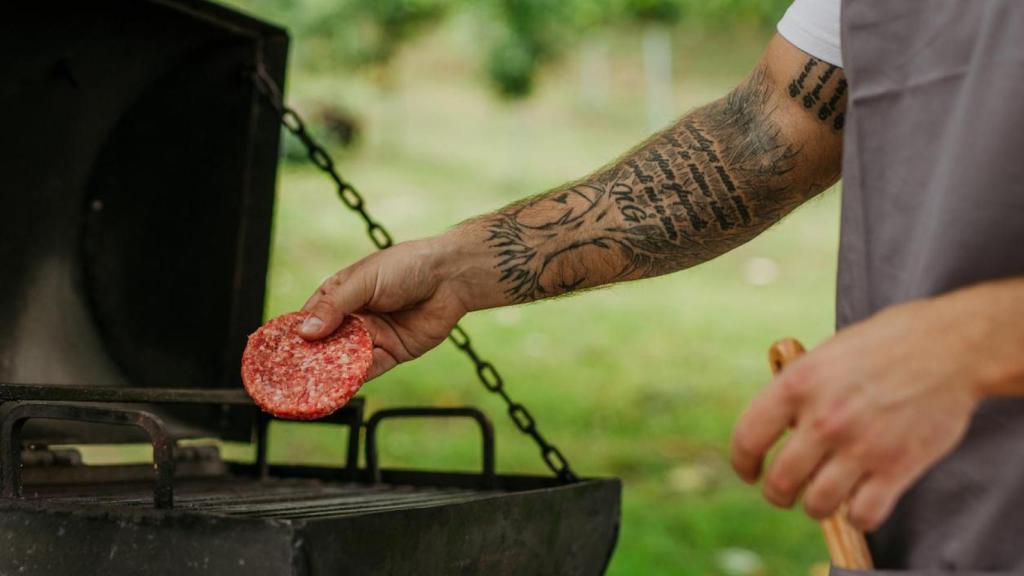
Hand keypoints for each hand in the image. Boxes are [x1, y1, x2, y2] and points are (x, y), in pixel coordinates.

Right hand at [299, 237, 467, 379]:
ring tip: (312, 385)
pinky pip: (370, 369)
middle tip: (291, 376)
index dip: (295, 333)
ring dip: (331, 371)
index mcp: (341, 294)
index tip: (277, 351)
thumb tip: (305, 332)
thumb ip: (335, 307)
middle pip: (326, 343)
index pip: (311, 317)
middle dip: (311, 359)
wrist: (450, 277)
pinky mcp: (393, 352)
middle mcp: (354, 317)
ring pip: (346, 359)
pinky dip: (356, 378)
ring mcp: (373, 336)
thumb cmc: (406, 267)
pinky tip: (341, 385)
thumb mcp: (364, 282)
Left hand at [730, 293, 993, 530]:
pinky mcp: (897, 467)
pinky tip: (859, 500)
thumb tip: (775, 426)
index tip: (749, 473)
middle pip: (780, 482)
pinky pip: (863, 515)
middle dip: (778, 493)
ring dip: (816, 506)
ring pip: (817, 505)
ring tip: (823, 496)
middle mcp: (824, 419)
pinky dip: (857, 516)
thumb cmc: (885, 345)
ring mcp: (861, 446)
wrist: (950, 346)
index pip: (747, 438)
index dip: (742, 464)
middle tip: (787, 492)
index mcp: (798, 384)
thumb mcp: (826, 354)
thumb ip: (798, 390)